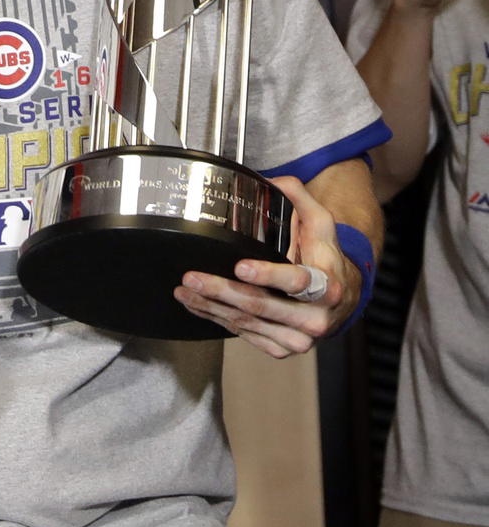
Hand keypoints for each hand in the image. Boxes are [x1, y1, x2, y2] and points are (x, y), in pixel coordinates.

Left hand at [173, 177, 358, 357]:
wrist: (341, 299)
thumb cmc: (325, 258)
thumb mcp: (321, 223)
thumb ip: (297, 196)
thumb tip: (268, 179)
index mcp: (327, 287)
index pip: (296, 283)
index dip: (268, 275)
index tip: (240, 267)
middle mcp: (314, 318)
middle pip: (262, 306)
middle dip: (222, 291)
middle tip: (194, 277)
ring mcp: (297, 338)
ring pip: (247, 324)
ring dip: (211, 306)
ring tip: (186, 289)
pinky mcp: (281, 348)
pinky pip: (244, 335)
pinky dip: (217, 319)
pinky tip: (198, 305)